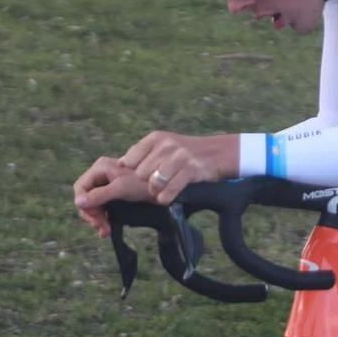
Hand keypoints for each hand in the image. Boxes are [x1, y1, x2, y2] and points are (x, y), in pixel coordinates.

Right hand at [72, 156, 153, 237]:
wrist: (164, 187)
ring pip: (93, 205)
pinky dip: (103, 219)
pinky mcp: (113, 195)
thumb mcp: (120, 189)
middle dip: (92, 215)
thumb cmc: (143, 184)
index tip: (94, 217)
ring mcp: (107, 185)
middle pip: (86, 198)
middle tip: (101, 228)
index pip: (80, 187)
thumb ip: (99, 195)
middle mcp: (101, 175)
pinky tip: (107, 230)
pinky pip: (102, 208)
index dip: (83, 204)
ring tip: (105, 232)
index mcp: (99, 168)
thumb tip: (78, 203)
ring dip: (97, 220)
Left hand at [118, 131, 237, 205]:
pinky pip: (168, 191)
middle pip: (140, 174)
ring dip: (155, 192)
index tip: (142, 176)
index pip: (130, 159)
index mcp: (156, 138)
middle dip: (146, 183)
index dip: (133, 172)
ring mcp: (178, 157)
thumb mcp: (164, 145)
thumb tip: (120, 163)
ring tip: (161, 191)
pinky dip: (165, 198)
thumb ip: (143, 152)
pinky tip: (167, 197)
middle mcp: (166, 145)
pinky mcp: (190, 171)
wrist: (217, 153)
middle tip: (155, 184)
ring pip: (153, 183)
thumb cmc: (185, 152)